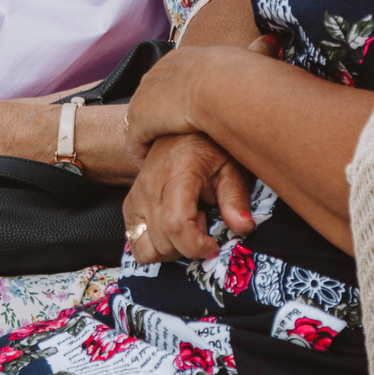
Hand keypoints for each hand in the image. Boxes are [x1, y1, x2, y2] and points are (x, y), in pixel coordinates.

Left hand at [123, 33, 281, 157]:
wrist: (222, 86)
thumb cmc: (239, 74)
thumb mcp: (246, 59)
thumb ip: (256, 53)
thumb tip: (273, 42)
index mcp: (177, 59)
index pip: (167, 80)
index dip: (173, 100)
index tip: (182, 116)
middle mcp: (156, 74)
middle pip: (149, 99)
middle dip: (156, 118)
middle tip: (167, 139)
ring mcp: (145, 96)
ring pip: (140, 121)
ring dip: (148, 138)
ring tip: (159, 155)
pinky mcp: (140, 120)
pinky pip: (135, 141)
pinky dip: (141, 153)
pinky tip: (151, 164)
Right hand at [123, 133, 256, 265]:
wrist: (184, 125)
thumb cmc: (212, 148)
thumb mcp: (232, 168)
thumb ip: (236, 198)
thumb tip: (243, 227)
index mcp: (177, 174)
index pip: (176, 225)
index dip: (196, 246)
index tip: (214, 244)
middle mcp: (150, 186)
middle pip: (163, 242)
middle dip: (188, 246)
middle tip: (204, 222)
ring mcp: (136, 196)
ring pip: (145, 248)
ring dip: (170, 249)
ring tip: (187, 224)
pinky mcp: (130, 204)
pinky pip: (134, 242)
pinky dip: (154, 246)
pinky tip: (172, 229)